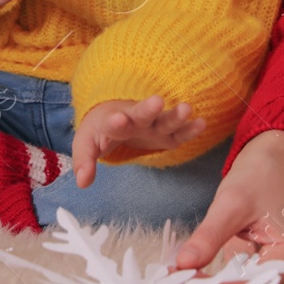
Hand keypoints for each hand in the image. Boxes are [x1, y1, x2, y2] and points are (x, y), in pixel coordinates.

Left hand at [71, 96, 204, 187]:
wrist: (115, 114)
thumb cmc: (100, 131)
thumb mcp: (86, 144)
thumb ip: (84, 162)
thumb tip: (82, 183)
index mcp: (112, 122)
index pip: (112, 123)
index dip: (115, 122)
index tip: (118, 119)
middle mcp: (135, 120)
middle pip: (142, 114)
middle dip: (148, 109)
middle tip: (156, 101)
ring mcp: (153, 126)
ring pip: (165, 120)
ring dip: (175, 115)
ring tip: (187, 108)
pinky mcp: (166, 134)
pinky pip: (180, 132)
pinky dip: (190, 129)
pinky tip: (201, 123)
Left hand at [173, 130, 283, 283]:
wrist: (267, 163)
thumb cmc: (256, 179)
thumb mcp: (230, 203)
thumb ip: (209, 235)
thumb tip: (183, 264)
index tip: (185, 278)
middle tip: (176, 276)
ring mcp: (270, 266)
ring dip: (208, 282)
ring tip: (178, 273)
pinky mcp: (255, 262)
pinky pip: (233, 276)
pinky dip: (211, 274)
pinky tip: (187, 269)